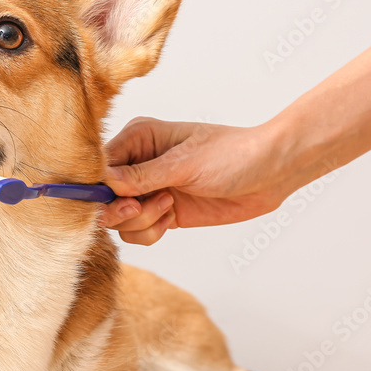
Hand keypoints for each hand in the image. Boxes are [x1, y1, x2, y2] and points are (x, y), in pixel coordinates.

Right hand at [100, 117, 298, 244]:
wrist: (270, 174)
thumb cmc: (233, 155)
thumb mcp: (184, 164)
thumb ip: (141, 176)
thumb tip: (104, 182)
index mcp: (138, 138)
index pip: (100, 166)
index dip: (100, 187)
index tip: (119, 199)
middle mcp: (138, 164)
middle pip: (103, 197)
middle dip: (121, 209)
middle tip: (144, 207)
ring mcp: (149, 190)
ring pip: (119, 219)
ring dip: (140, 222)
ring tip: (169, 207)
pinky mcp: (162, 212)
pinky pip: (137, 232)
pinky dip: (150, 232)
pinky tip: (172, 219)